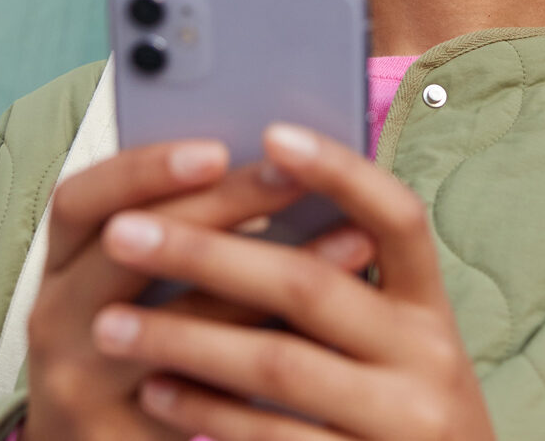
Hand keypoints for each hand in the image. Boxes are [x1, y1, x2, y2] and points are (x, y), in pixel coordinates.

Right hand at [20, 139, 377, 439]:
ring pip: (171, 328)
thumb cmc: (138, 348)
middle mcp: (56, 321)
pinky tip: (327, 333)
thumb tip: (288, 161)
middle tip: (295, 178)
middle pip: (124, 253)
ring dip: (264, 280)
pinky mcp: (116, 437)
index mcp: (61, 267)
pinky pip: (201, 397)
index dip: (144, 170)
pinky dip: (266, 357)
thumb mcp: (139, 285)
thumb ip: (189, 228)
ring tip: (351, 243)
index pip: (80, 201)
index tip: (216, 148)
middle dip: (217, 209)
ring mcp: (80, 386)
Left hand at [91, 123, 495, 440]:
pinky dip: (205, 411)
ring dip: (184, 338)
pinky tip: (156, 390)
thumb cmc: (396, 413)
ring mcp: (398, 423)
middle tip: (124, 234)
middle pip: (310, 285)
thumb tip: (255, 196)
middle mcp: (427, 359)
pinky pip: (269, 436)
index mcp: (433, 310)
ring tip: (111, 324)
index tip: (270, 134)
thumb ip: (350, 289)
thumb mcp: (398, 348)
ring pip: (277, 363)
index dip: (341, 171)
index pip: (399, 218)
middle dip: (208, 252)